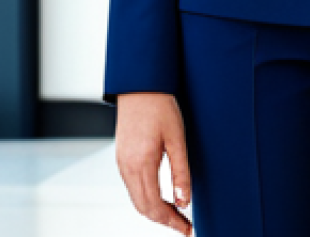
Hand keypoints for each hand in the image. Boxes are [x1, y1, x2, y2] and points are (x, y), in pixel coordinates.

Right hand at [115, 92, 193, 234]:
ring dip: (155, 211)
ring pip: (136, 199)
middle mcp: (127, 168)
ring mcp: (122, 163)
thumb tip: (184, 201)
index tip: (187, 229)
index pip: (154, 206)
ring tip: (176, 214)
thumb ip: (181, 172)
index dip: (171, 221)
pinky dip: (147, 199)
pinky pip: (133, 187)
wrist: (140, 86)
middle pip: (143, 208)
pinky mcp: (122, 158)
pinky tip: (161, 198)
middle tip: (184, 225)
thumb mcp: (177, 139)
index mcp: (141, 164)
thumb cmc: (161, 107)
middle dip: (164, 220)